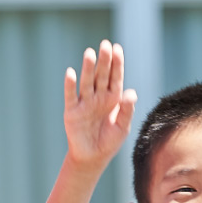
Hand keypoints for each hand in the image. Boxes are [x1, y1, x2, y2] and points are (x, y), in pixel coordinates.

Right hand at [63, 41, 135, 170]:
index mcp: (113, 98)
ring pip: (87, 82)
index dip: (116, 63)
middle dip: (104, 60)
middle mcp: (98, 97)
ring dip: (87, 68)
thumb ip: (127, 110)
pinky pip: (71, 96)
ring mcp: (85, 103)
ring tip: (89, 53)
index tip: (117, 48)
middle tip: (105, 45)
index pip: (115, 77)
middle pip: (101, 75)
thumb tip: (131, 92)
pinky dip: (70, 85)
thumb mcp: (122, 127)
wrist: (92, 158)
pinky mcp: (72, 111)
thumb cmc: (109, 142)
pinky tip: (70, 72)